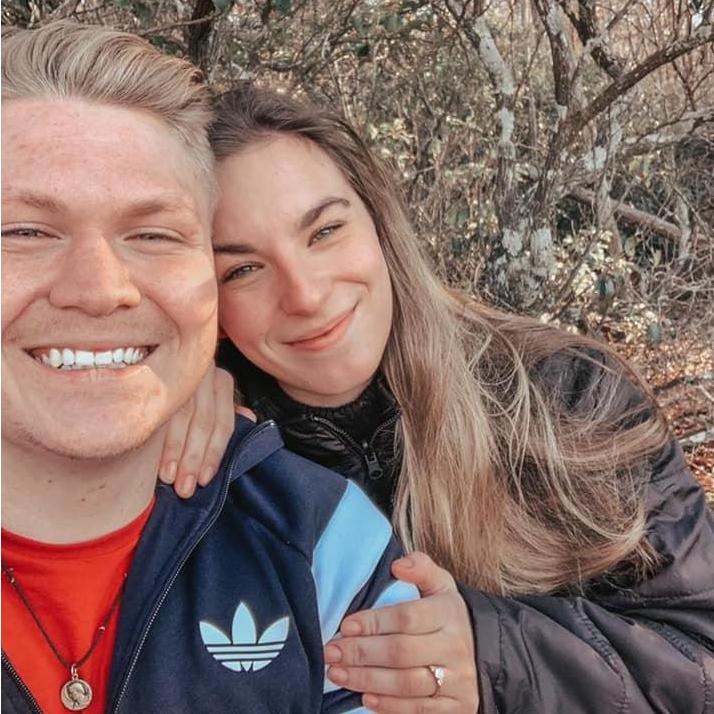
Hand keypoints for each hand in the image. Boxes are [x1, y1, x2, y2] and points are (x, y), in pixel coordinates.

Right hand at [158, 365, 253, 497]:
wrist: (165, 355)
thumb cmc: (193, 393)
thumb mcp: (215, 400)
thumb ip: (227, 413)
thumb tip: (249, 418)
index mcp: (221, 381)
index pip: (222, 422)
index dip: (214, 453)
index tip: (204, 479)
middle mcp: (203, 372)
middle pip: (202, 420)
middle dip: (193, 457)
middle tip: (184, 486)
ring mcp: (179, 370)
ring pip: (180, 414)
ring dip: (173, 450)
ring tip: (168, 476)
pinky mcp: (154, 372)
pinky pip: (157, 406)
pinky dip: (155, 434)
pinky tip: (148, 455)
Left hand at [324, 552, 478, 712]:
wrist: (485, 652)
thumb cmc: (448, 615)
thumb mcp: (441, 585)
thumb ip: (421, 568)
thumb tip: (398, 565)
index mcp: (448, 613)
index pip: (407, 617)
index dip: (374, 622)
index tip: (346, 625)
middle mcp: (455, 647)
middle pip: (401, 653)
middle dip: (361, 654)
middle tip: (331, 652)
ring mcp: (457, 680)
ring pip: (406, 684)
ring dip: (367, 680)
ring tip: (337, 673)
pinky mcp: (456, 707)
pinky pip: (418, 710)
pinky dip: (389, 706)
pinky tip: (364, 698)